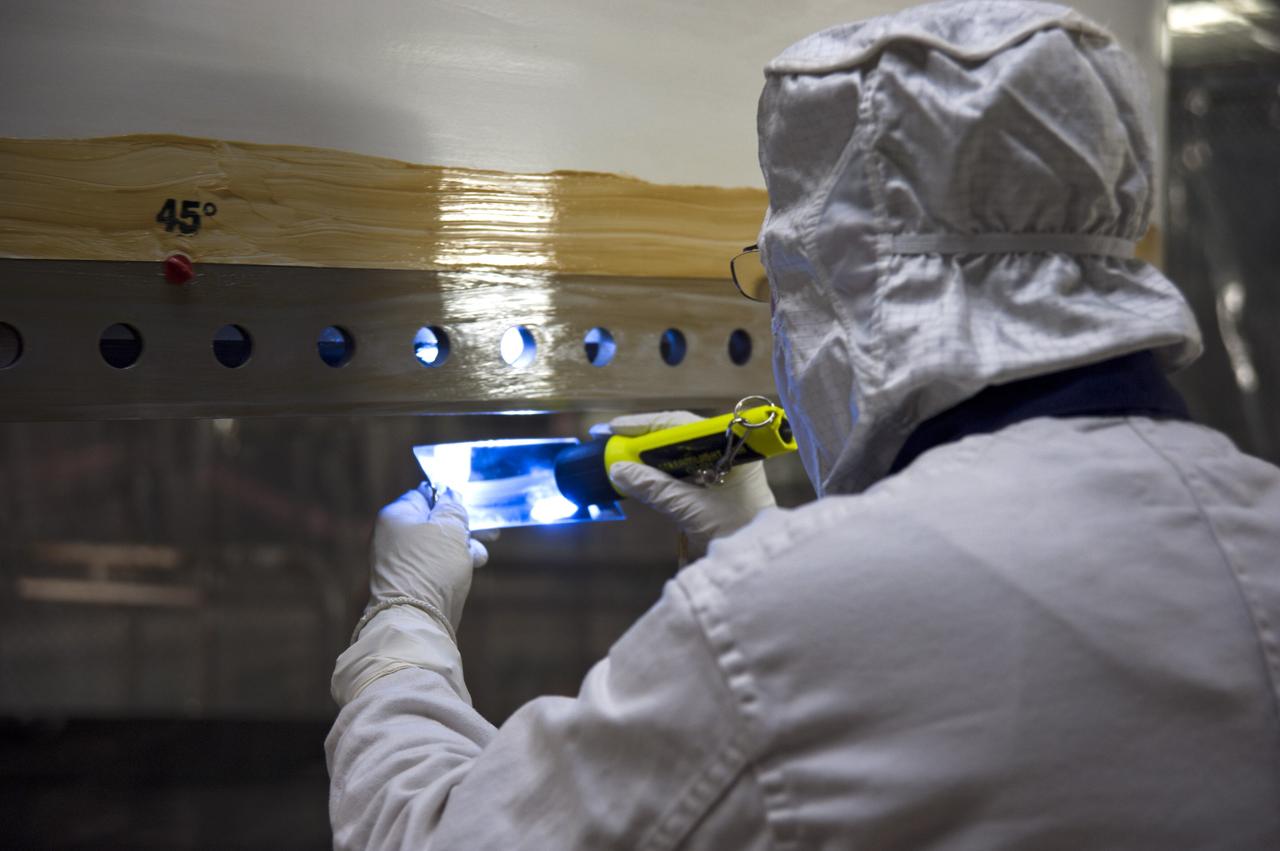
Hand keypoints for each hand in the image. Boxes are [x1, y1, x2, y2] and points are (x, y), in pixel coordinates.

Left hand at [369, 484, 488, 630]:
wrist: (416, 618)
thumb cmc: (431, 567)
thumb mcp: (449, 529)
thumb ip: (453, 508)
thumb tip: (451, 494)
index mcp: (396, 516)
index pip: (424, 495)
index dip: (449, 499)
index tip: (468, 508)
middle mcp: (394, 536)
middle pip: (434, 522)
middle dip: (461, 528)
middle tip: (487, 533)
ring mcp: (402, 561)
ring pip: (439, 545)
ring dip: (463, 547)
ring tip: (478, 557)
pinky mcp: (413, 582)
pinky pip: (436, 565)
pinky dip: (454, 564)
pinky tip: (471, 567)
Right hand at [604, 411, 776, 550]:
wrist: (760, 563)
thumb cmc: (738, 532)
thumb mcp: (691, 509)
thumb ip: (655, 488)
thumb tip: (619, 471)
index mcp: (733, 446)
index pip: (681, 424)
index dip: (645, 426)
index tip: (616, 429)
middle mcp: (730, 451)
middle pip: (679, 436)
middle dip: (644, 440)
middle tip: (612, 442)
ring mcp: (725, 468)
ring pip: (680, 453)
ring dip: (652, 457)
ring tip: (622, 458)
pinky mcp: (719, 486)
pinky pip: (686, 470)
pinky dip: (663, 472)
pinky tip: (643, 475)